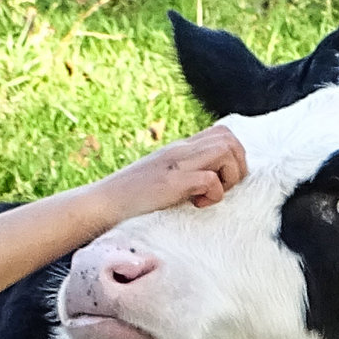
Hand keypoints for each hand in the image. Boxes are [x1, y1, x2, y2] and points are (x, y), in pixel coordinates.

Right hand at [94, 125, 247, 219]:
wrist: (101, 204)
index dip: (233, 157)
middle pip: (230, 137)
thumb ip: (185, 172)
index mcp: (180, 148)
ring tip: (207, 196)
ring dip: (228, 177)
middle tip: (220, 189)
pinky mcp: (171, 183)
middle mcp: (180, 150)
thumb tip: (212, 180)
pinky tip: (195, 205)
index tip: (222, 181)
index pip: (222, 133)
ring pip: (225, 150)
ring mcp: (175, 164)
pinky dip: (213, 194)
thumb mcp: (164, 177)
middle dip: (237, 166)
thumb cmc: (132, 198)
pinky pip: (210, 179)